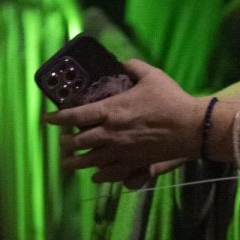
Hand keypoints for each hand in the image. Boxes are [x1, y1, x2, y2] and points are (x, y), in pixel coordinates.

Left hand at [45, 59, 204, 181]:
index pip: (75, 116)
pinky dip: (99, 175)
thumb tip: (123, 63)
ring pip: (89, 162)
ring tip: (68, 162)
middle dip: (66, 142)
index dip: (58, 118)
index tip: (48, 118)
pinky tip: (95, 174)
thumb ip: (134, 67)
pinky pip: (109, 174)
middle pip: (78, 142)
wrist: (191, 127)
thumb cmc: (171, 100)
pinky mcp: (133, 163)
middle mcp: (111, 133)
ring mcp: (121, 151)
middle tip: (62, 140)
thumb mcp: (152, 75)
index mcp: (112, 111)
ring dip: (75, 162)